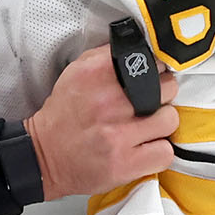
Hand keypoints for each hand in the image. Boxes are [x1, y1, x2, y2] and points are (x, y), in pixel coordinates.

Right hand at [26, 45, 178, 200]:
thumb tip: (137, 51)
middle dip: (161, 95)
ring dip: (161, 124)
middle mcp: (107, 101)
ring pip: (169, 120)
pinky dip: (157, 151)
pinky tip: (143, 148)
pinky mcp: (126, 163)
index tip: (151, 76)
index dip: (153, 69)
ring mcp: (118, 134)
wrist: (45, 155)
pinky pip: (165, 152)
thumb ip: (104, 59)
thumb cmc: (64, 115)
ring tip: (147, 127)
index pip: (146, 60)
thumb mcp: (74, 75)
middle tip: (150, 103)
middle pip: (165, 88)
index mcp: (93, 74)